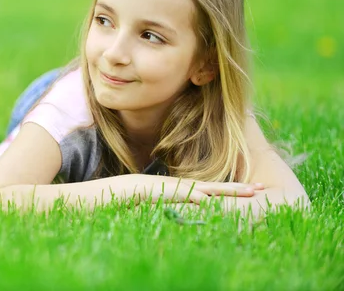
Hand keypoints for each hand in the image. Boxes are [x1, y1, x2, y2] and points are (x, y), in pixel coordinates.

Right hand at [140, 175, 264, 204]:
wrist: (136, 187)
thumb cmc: (153, 195)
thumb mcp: (173, 199)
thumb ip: (184, 202)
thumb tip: (195, 211)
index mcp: (194, 188)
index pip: (220, 188)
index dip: (237, 188)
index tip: (254, 188)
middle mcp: (195, 186)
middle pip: (223, 187)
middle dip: (243, 187)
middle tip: (262, 187)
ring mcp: (189, 189)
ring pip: (216, 190)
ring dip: (233, 191)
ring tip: (251, 192)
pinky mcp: (180, 193)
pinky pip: (198, 197)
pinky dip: (209, 201)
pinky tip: (220, 203)